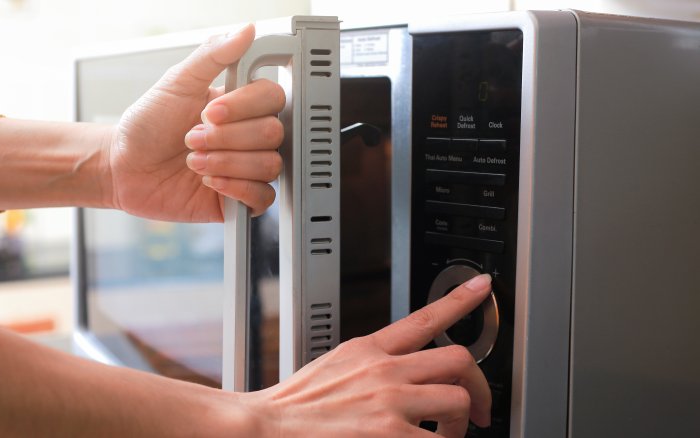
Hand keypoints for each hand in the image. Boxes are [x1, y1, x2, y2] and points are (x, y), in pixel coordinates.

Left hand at [108, 24, 284, 221]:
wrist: (124, 167)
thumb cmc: (147, 125)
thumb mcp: (176, 82)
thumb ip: (212, 55)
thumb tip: (245, 31)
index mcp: (240, 105)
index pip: (272, 99)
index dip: (243, 107)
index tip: (210, 112)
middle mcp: (248, 136)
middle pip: (273, 134)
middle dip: (227, 138)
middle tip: (192, 138)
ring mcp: (246, 168)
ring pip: (269, 166)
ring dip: (226, 163)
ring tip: (195, 162)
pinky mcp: (239, 200)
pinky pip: (263, 198)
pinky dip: (236, 189)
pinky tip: (210, 182)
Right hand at [246, 274, 493, 437]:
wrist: (266, 428)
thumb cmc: (294, 407)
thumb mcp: (334, 367)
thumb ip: (368, 364)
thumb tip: (397, 373)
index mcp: (369, 349)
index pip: (423, 317)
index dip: (459, 300)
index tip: (481, 288)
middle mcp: (385, 370)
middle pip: (458, 359)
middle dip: (477, 386)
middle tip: (478, 409)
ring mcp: (391, 402)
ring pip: (458, 400)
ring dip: (459, 426)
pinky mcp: (392, 436)